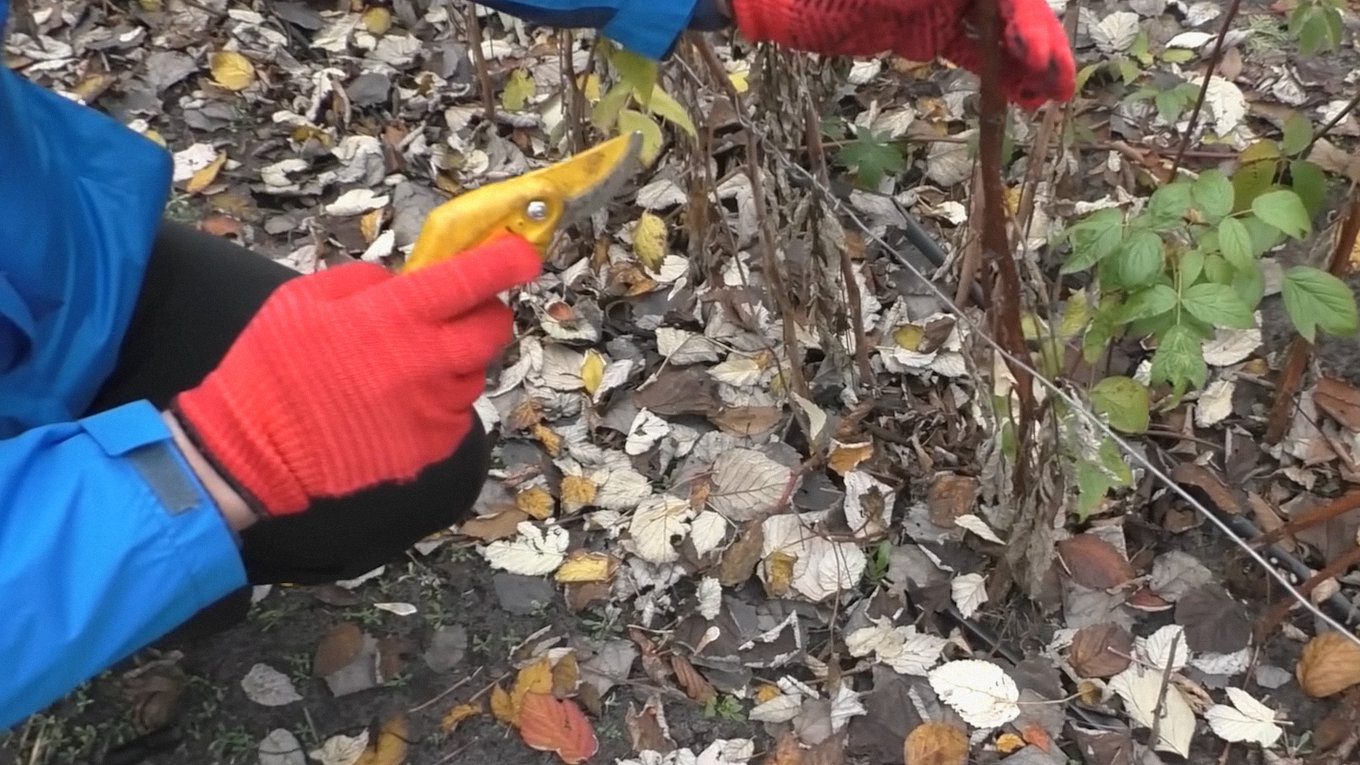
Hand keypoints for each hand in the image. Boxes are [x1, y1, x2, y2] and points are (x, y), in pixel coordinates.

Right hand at [173, 236, 541, 516]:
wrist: (252, 450)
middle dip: (482, 316)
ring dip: (451, 364)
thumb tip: (406, 282)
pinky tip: (393, 407)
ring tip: (400, 372)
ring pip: (471, 374)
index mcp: (393, 318)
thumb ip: (366, 283)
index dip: (505, 262)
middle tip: (454, 316)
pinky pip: (453, 414)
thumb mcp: (304, 299)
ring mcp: (432, 410)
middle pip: (492, 330)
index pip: (470, 280)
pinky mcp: (430, 447)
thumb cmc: (271, 367)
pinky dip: (435, 404)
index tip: (522, 254)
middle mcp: (424, 364)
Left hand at [727, 0, 1074, 108]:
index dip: (1029, 22)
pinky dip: (995, 72)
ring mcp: (941, 4)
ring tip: (1046, 99)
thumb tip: (1000, 7)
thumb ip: (950, 1)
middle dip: (1037, 46)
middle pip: (1010, 12)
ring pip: (996, 34)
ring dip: (1024, 65)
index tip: (1036, 55)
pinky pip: (970, 51)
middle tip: (1056, 85)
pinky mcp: (921, 32)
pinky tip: (1019, 95)